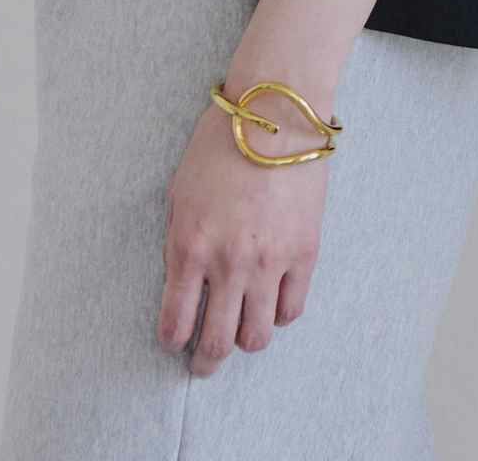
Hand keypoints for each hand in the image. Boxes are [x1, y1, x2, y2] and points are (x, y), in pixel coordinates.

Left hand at [157, 92, 330, 376]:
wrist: (275, 113)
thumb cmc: (220, 143)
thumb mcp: (180, 192)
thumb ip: (179, 241)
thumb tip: (182, 283)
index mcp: (189, 247)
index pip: (176, 323)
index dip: (173, 342)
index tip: (175, 343)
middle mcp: (228, 264)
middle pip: (217, 344)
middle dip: (205, 363)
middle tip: (202, 364)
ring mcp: (270, 262)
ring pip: (257, 338)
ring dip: (244, 342)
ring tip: (240, 335)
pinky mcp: (304, 253)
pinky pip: (292, 310)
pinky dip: (279, 314)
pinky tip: (270, 302)